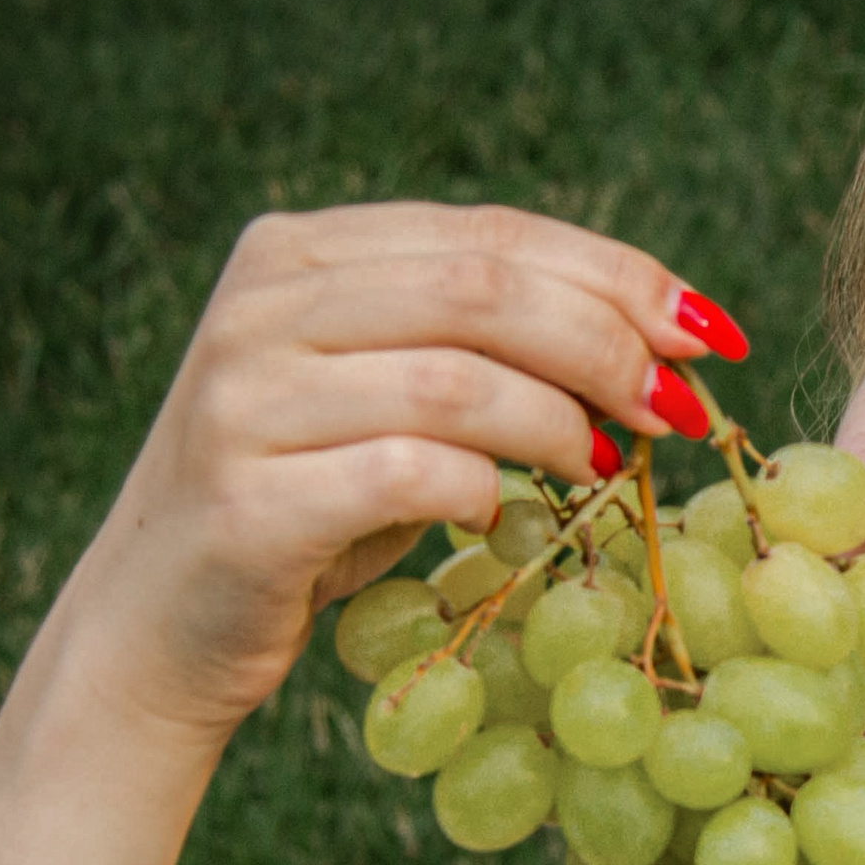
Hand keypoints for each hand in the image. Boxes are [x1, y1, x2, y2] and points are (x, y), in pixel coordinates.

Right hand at [49, 202, 734, 746]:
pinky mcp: (250, 500)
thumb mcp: (383, 403)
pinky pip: (407, 476)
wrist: (156, 629)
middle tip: (674, 410)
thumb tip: (653, 344)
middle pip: (482, 291)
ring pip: (455, 380)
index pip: (490, 235)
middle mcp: (262, 304)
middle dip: (607, 347)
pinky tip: (502, 520)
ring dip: (560, 427)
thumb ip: (474, 347)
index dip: (617, 277)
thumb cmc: (302, 512)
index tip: (708, 334)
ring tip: (608, 470)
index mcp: (299, 253)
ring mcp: (246, 398)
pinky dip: (480, 495)